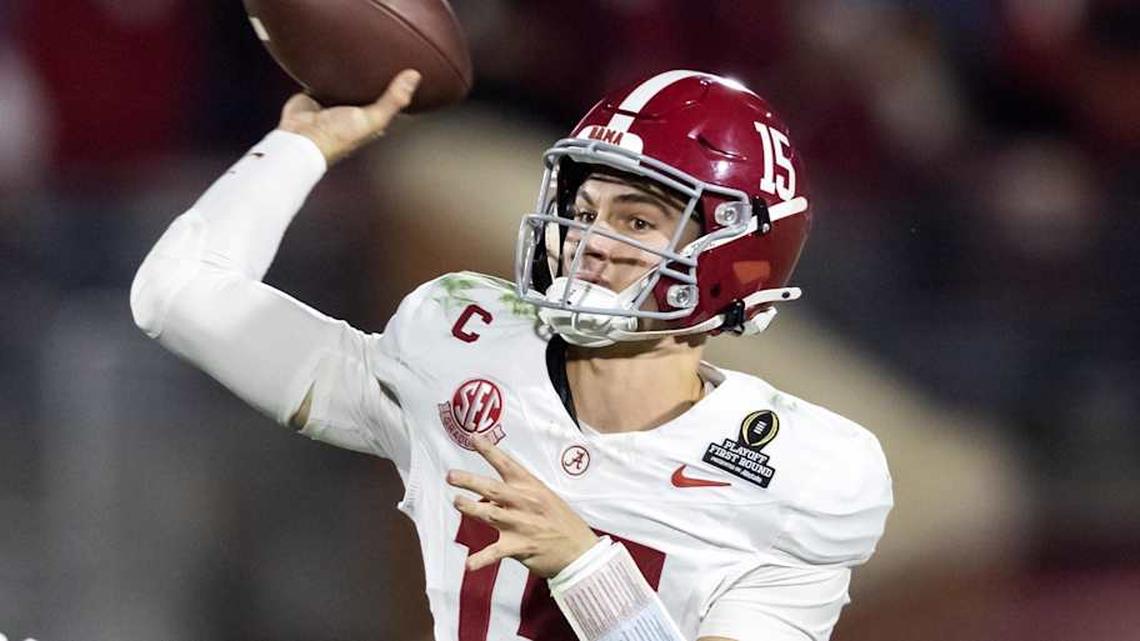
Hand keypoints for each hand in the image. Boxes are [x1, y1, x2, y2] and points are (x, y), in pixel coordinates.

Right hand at [276, 69, 420, 165]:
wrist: (302, 138)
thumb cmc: (339, 136)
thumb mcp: (374, 119)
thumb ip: (393, 99)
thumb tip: (415, 76)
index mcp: (370, 121)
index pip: (388, 104)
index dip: (397, 90)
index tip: (408, 70)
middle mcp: (353, 112)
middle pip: (367, 91)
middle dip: (373, 77)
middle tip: (383, 56)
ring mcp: (334, 103)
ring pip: (346, 83)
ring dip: (350, 72)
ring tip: (360, 52)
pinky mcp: (315, 94)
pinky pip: (324, 77)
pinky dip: (327, 69)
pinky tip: (333, 58)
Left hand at [447, 437, 598, 577]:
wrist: (580, 550)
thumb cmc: (561, 522)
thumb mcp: (544, 499)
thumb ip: (518, 494)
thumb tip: (488, 494)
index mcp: (531, 488)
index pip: (507, 465)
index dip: (489, 451)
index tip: (473, 438)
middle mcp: (525, 503)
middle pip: (493, 489)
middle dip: (470, 481)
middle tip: (451, 476)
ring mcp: (522, 525)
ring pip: (491, 514)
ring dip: (472, 508)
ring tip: (457, 502)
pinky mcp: (520, 547)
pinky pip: (496, 553)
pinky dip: (481, 559)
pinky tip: (468, 564)